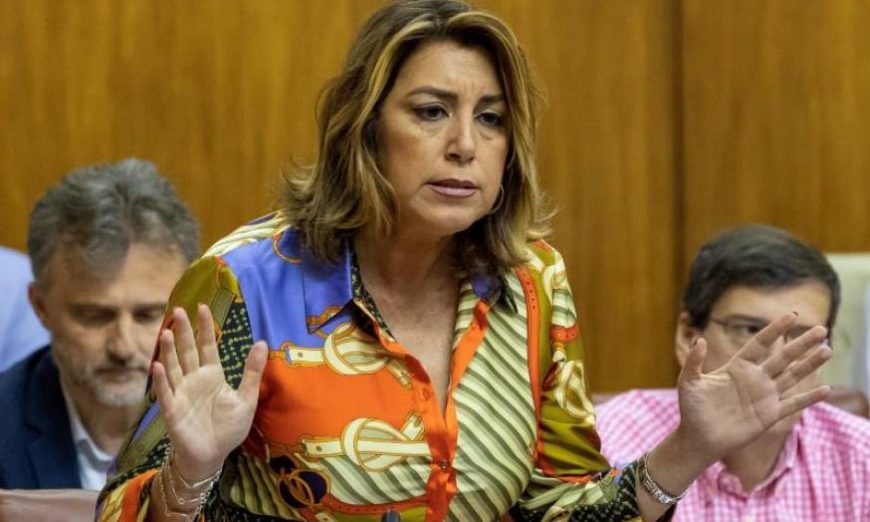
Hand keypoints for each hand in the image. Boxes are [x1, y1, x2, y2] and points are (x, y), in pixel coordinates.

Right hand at [152, 304, 266, 481]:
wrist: (212, 455)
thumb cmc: (228, 428)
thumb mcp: (246, 398)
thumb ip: (252, 372)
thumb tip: (262, 343)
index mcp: (212, 375)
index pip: (208, 346)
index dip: (205, 328)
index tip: (203, 307)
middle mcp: (194, 380)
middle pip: (187, 351)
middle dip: (184, 332)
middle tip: (178, 310)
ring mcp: (181, 393)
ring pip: (173, 367)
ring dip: (169, 351)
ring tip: (166, 332)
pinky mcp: (172, 410)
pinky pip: (165, 393)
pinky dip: (161, 380)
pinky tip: (157, 366)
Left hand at [675, 312, 831, 465]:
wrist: (698, 438)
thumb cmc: (691, 409)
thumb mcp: (688, 382)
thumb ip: (693, 361)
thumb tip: (700, 340)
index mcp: (737, 367)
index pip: (761, 343)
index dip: (775, 330)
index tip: (791, 316)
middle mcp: (755, 378)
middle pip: (783, 357)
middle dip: (801, 343)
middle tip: (821, 329)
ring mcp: (764, 396)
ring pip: (792, 376)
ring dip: (810, 364)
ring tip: (827, 350)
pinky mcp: (769, 415)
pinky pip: (793, 404)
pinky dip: (809, 398)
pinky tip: (826, 389)